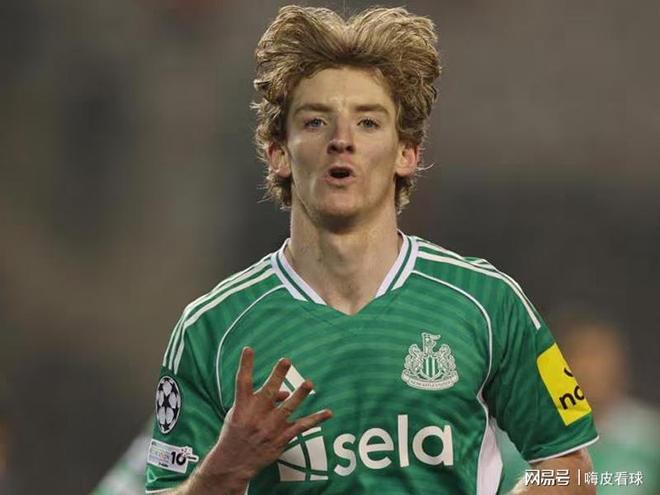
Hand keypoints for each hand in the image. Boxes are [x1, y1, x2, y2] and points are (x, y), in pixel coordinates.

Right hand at [195, 347, 331, 487]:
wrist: (233, 463)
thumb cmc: (237, 432)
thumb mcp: (240, 413)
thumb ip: (263, 399)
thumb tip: (286, 392)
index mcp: (242, 406)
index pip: (242, 381)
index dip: (245, 364)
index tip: (248, 349)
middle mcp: (256, 415)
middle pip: (269, 392)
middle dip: (277, 376)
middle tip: (285, 361)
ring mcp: (270, 427)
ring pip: (288, 408)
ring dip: (299, 395)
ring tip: (308, 383)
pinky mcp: (281, 439)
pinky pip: (301, 427)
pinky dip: (315, 419)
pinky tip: (328, 412)